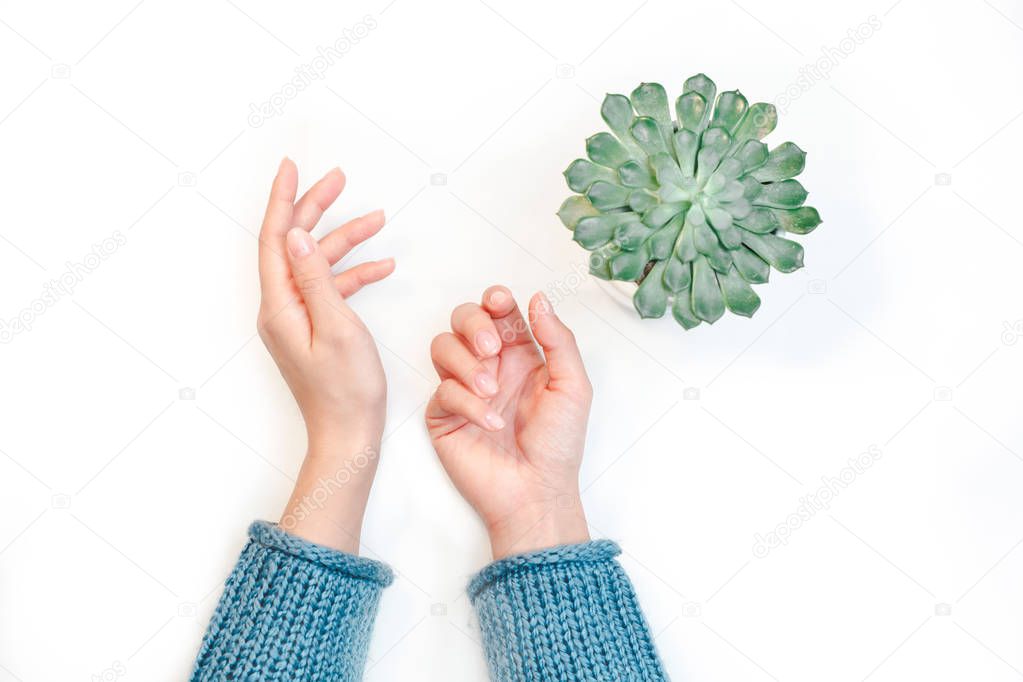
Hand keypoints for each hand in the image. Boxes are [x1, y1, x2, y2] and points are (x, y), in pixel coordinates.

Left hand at [257, 158, 393, 552]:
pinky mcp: (316, 329)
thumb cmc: (346, 391)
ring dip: (346, 241)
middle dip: (317, 209)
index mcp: (280, 306)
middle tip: (338, 178)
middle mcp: (282, 308)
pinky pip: (332, 289)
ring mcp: (298, 319)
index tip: (292, 167)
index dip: (284, 200)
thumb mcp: (337, 327)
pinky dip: (355, 274)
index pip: (275, 239)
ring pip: (318, 264)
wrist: (348, 435)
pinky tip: (383, 265)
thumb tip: (296, 234)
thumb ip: (317, 277)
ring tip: (378, 217)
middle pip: (295, 244)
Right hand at [426, 286, 592, 558]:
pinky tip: (491, 423)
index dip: (494, 299)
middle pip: (462, 318)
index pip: (499, 311)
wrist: (536, 491)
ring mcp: (464, 389)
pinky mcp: (444, 415)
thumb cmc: (559, 444)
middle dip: (473, 324)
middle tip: (491, 349)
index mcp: (521, 354)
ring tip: (492, 392)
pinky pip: (443, 390)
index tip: (500, 302)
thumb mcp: (573, 386)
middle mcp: (490, 366)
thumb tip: (538, 297)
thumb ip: (558, 339)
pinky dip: (467, 403)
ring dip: (467, 364)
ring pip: (443, 346)